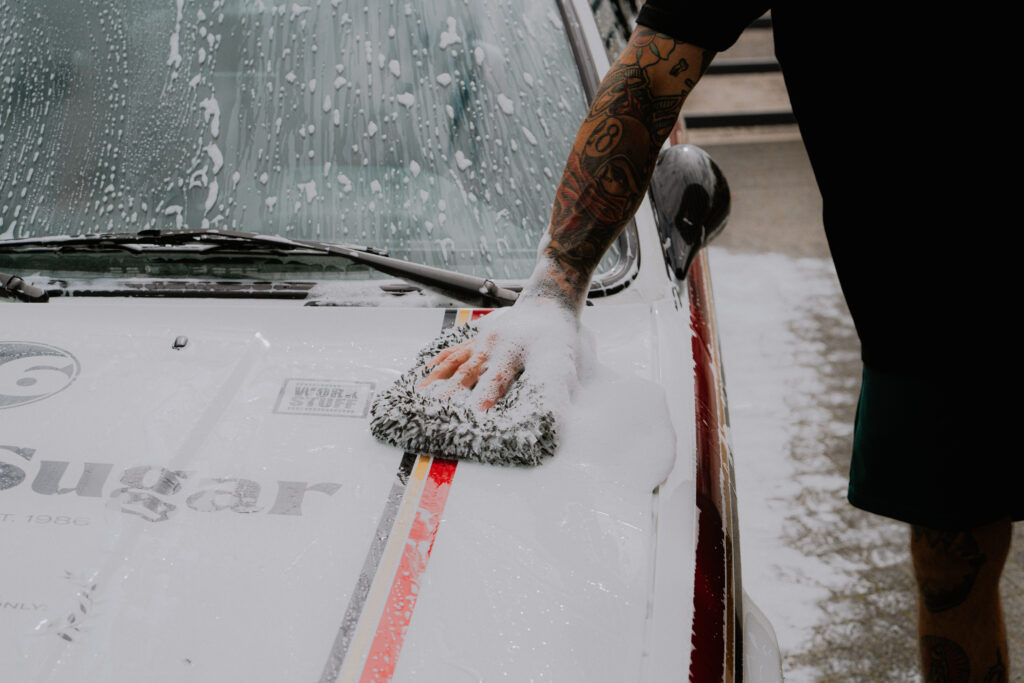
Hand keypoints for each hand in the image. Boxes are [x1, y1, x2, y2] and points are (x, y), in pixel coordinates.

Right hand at [417, 287, 582, 411]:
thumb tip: (543, 412)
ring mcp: (482, 340)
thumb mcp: (560, 360)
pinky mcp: (478, 338)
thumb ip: (548, 386)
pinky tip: (426, 370)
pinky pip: (454, 350)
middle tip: (433, 409)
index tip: (473, 416)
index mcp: (512, 352)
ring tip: (419, 393)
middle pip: (466, 373)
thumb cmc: (557, 335)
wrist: (548, 302)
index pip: (494, 382)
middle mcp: (492, 346)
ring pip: (454, 361)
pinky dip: (439, 361)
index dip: (483, 400)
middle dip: (450, 393)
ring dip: (437, 378)